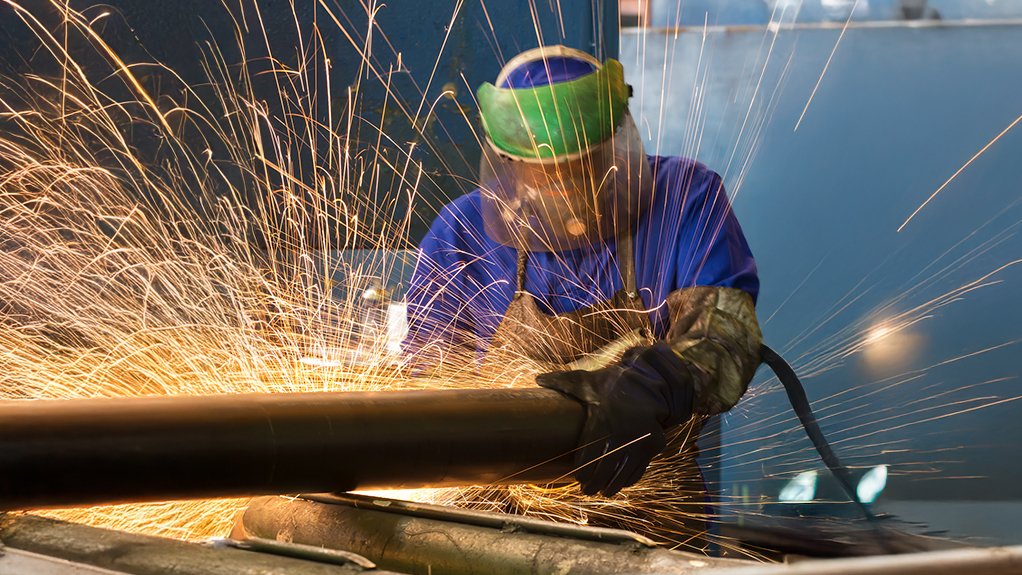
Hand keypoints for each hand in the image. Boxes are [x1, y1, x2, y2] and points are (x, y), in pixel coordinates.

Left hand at [536, 342, 694, 496]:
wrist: (649, 383)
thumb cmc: (612, 383)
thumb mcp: (586, 381)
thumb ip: (562, 381)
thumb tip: (538, 378)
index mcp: (601, 422)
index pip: (587, 457)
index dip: (582, 472)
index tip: (578, 478)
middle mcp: (620, 435)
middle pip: (603, 471)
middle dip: (594, 485)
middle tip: (588, 491)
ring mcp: (639, 441)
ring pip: (622, 474)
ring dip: (612, 487)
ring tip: (604, 492)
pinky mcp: (653, 445)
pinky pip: (639, 469)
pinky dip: (630, 479)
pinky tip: (622, 483)